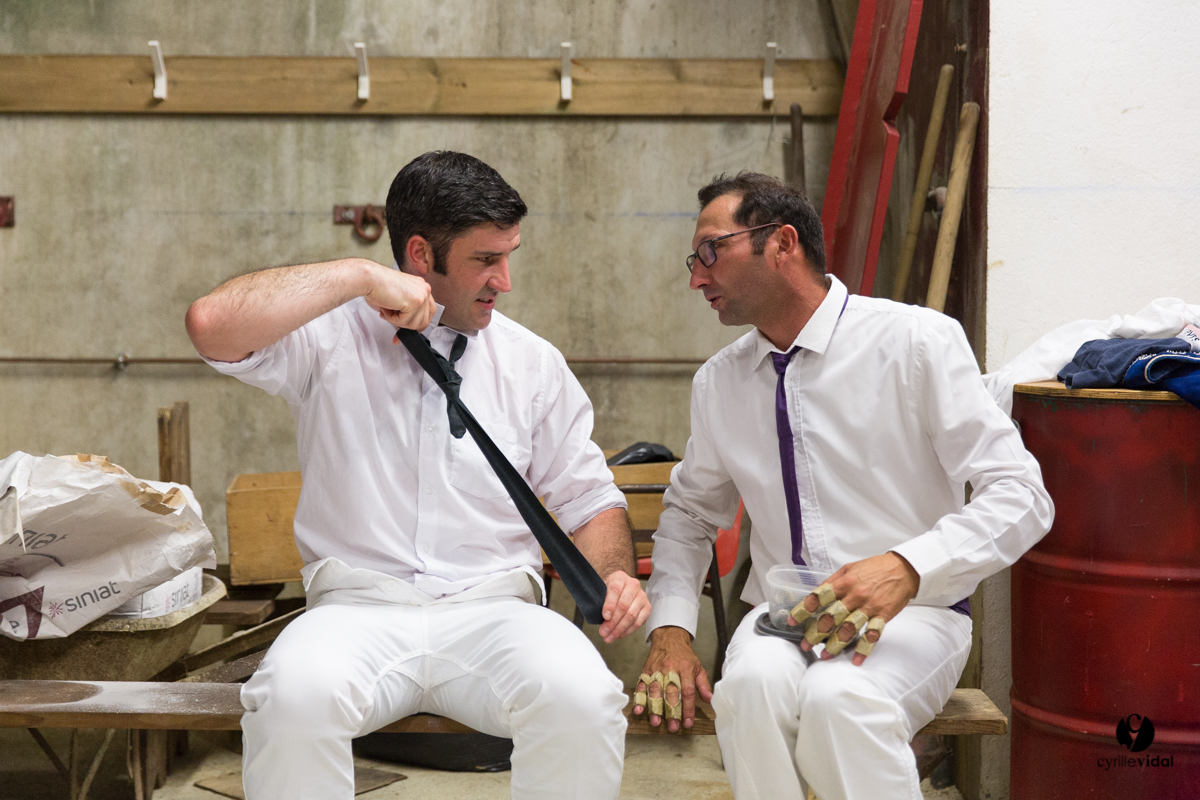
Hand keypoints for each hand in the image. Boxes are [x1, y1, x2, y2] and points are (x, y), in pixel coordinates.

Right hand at [362, 264, 436, 333]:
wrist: (368, 278)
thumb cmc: (377, 286)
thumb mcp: (398, 301)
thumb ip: (407, 313)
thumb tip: (409, 329)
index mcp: (421, 287)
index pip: (428, 311)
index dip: (417, 322)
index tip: (406, 328)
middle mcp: (425, 289)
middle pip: (424, 320)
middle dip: (406, 324)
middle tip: (391, 316)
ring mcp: (422, 295)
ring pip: (415, 324)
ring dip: (398, 321)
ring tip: (387, 308)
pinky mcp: (416, 301)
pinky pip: (406, 322)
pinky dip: (393, 319)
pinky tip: (387, 307)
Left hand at [598, 570, 649, 642]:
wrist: (620, 587)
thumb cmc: (609, 590)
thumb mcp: (602, 590)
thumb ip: (600, 601)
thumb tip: (604, 618)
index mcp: (620, 577)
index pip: (615, 590)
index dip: (610, 605)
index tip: (604, 617)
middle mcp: (633, 585)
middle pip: (624, 605)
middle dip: (613, 622)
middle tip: (604, 632)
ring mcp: (642, 596)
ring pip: (631, 615)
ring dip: (619, 629)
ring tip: (609, 637)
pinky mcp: (647, 607)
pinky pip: (639, 622)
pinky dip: (628, 630)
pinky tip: (619, 635)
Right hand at [634, 626, 711, 731]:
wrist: (669, 637)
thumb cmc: (684, 655)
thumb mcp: (698, 667)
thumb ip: (703, 684)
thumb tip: (710, 699)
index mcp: (685, 669)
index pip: (687, 691)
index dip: (688, 708)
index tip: (688, 722)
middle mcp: (670, 670)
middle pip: (671, 693)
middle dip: (672, 711)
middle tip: (673, 727)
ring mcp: (657, 670)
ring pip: (655, 691)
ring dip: (655, 707)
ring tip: (656, 721)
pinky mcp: (646, 671)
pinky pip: (642, 686)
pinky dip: (639, 699)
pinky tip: (638, 710)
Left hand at [790, 552, 918, 665]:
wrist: (903, 569)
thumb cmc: (874, 568)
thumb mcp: (849, 568)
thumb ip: (832, 582)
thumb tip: (815, 595)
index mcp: (844, 582)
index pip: (818, 597)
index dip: (803, 609)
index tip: (792, 621)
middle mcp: (855, 595)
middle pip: (831, 617)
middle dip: (815, 633)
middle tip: (805, 645)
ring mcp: (869, 607)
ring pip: (849, 629)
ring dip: (835, 644)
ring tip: (824, 656)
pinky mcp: (883, 616)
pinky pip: (872, 634)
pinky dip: (864, 649)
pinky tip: (856, 660)